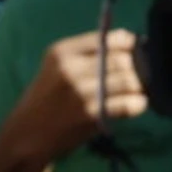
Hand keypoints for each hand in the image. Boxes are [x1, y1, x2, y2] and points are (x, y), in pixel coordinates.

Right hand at [6, 30, 147, 168]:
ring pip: (128, 81)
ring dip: (139, 88)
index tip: (135, 52)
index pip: (105, 39)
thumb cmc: (49, 98)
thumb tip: (128, 41)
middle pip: (121, 60)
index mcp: (62, 51)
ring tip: (138, 92)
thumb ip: (89, 56)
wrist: (29, 132)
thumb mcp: (59, 68)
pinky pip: (127, 105)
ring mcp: (81, 91)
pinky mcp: (91, 114)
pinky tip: (137, 105)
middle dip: (137, 69)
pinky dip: (138, 104)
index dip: (127, 45)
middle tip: (142, 78)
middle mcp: (70, 67)